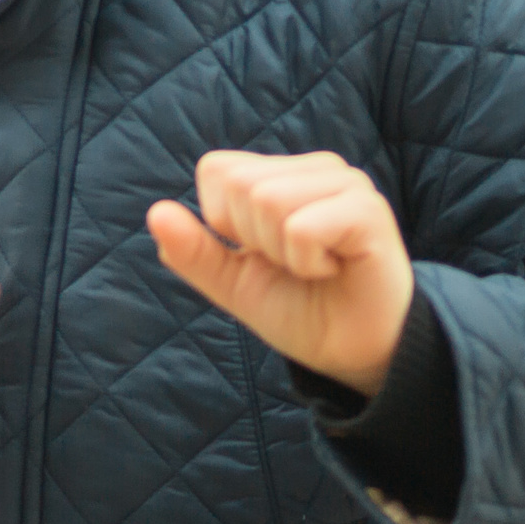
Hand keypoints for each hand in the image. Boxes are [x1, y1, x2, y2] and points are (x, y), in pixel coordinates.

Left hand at [148, 150, 412, 396]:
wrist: (354, 355)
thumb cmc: (300, 310)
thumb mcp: (233, 283)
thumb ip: (193, 251)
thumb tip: (156, 213)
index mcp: (282, 174)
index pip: (217, 169)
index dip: (224, 222)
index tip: (262, 252)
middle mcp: (317, 168)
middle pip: (240, 185)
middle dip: (254, 241)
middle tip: (294, 264)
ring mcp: (347, 184)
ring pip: (267, 201)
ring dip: (282, 254)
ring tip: (315, 266)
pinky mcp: (368, 210)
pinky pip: (301, 228)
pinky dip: (306, 262)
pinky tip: (334, 269)